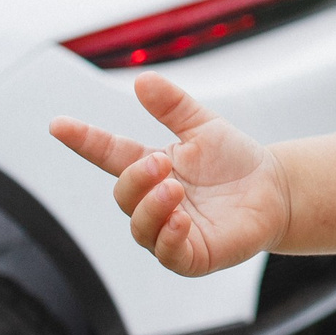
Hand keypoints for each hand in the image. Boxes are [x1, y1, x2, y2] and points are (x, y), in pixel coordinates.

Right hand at [50, 73, 292, 276]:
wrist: (278, 189)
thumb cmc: (236, 160)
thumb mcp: (204, 126)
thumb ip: (174, 106)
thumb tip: (142, 79)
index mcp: (152, 168)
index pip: (109, 154)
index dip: (84, 140)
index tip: (57, 124)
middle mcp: (154, 202)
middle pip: (124, 195)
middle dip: (135, 179)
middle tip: (160, 163)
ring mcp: (171, 231)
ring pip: (140, 227)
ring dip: (151, 208)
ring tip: (173, 188)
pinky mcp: (193, 256)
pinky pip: (169, 254)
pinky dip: (169, 238)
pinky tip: (181, 221)